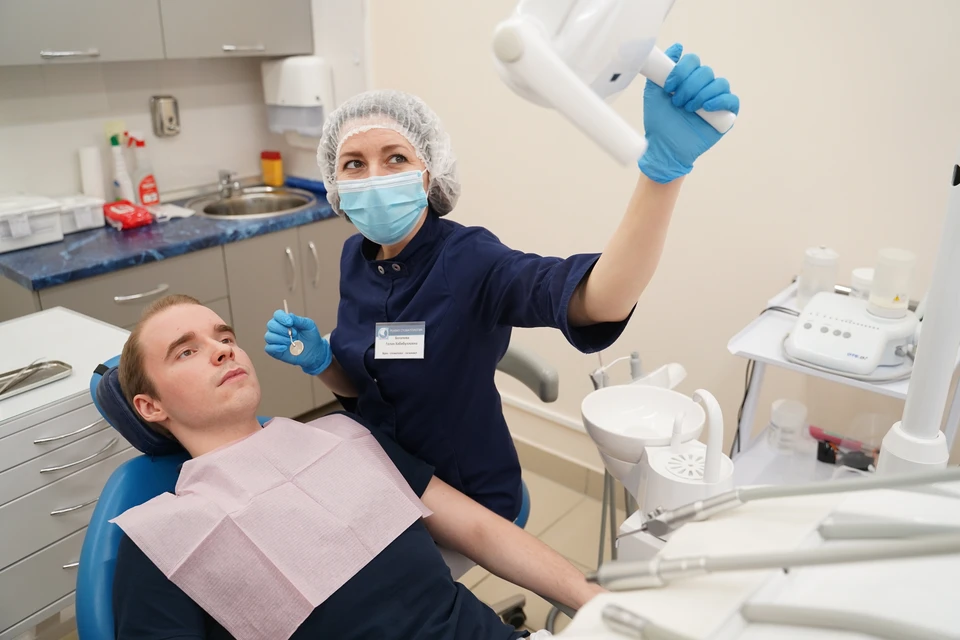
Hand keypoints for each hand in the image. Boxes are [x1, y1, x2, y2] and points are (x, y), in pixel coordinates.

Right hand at [264, 310, 331, 375]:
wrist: (314, 352)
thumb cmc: (311, 337)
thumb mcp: (309, 325)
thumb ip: (299, 320)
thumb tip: (289, 316)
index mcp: (285, 321)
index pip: (277, 315)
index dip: (281, 317)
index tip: (290, 323)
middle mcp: (278, 330)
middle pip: (271, 325)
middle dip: (282, 329)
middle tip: (294, 334)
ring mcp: (276, 340)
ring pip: (268, 336)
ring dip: (280, 338)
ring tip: (290, 342)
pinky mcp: (275, 351)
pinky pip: (268, 348)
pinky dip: (275, 347)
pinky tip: (285, 348)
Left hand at [638, 43, 739, 182]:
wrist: (664, 147)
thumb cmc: (659, 122)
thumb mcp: (654, 93)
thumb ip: (662, 70)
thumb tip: (677, 47)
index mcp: (688, 80)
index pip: (693, 61)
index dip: (682, 70)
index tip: (669, 87)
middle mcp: (703, 87)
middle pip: (706, 71)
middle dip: (690, 86)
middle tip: (678, 103)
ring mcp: (715, 100)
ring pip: (720, 83)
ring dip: (702, 94)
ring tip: (688, 109)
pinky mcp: (725, 115)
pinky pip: (732, 100)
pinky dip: (720, 100)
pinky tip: (706, 107)